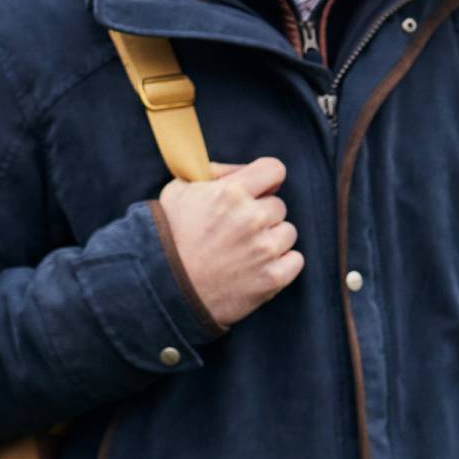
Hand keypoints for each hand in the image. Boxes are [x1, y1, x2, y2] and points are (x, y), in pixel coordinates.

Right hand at [152, 157, 301, 329]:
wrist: (163, 288)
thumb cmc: (168, 238)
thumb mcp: (178, 192)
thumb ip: (212, 173)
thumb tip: (240, 170)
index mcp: (231, 192)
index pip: (274, 170)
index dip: (266, 179)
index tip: (259, 190)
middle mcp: (252, 218)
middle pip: (278, 205)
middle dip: (261, 215)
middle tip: (236, 230)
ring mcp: (264, 249)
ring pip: (287, 232)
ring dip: (270, 240)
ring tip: (242, 252)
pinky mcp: (272, 278)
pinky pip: (295, 260)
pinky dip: (280, 264)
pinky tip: (255, 267)